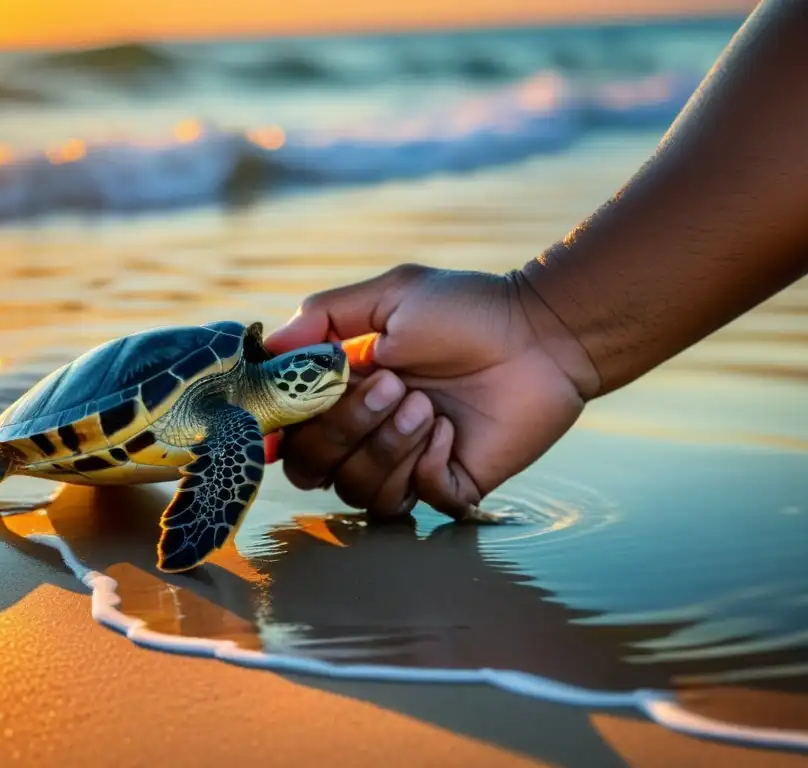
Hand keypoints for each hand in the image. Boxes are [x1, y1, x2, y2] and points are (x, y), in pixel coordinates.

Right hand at [262, 263, 598, 520]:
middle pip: (312, 468)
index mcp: (347, 392)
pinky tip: (449, 429)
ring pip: (358, 490)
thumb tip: (266, 348)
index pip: (290, 431)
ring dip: (386, 446)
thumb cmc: (467, 310)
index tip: (294, 405)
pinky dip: (423, 464)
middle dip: (346, 427)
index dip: (283, 426)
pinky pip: (411, 500)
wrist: (541, 335)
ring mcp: (407, 463)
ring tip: (426, 405)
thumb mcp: (390, 296)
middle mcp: (369, 433)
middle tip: (395, 385)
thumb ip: (324, 318)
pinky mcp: (448, 485)